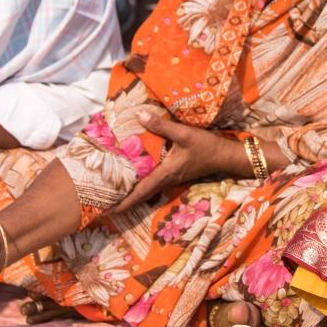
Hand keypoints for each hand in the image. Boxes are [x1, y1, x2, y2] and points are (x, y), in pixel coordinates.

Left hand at [109, 112, 240, 212]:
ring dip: (130, 193)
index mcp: (164, 174)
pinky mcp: (174, 174)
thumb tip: (138, 116)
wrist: (225, 156)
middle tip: (102, 203)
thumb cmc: (205, 147)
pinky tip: (133, 176)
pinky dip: (140, 184)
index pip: (139, 192)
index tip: (105, 210)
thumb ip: (161, 126)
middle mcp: (165, 180)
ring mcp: (170, 179)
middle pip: (139, 195)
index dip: (122, 202)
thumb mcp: (184, 134)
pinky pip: (152, 183)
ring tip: (112, 191)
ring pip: (145, 190)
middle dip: (121, 201)